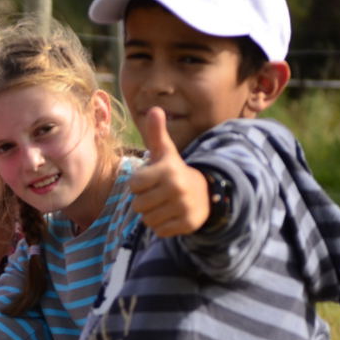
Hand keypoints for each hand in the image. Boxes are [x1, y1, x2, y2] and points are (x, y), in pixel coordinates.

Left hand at [130, 107, 209, 236]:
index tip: (151, 180)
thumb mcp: (165, 152)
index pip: (133, 185)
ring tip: (164, 204)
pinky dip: (161, 226)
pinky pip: (159, 231)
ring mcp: (183, 207)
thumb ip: (156, 133)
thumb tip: (154, 109)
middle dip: (144, 201)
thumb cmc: (174, 171)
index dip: (139, 184)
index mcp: (168, 170)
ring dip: (151, 214)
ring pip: (147, 219)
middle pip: (138, 205)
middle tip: (158, 194)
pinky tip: (171, 215)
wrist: (205, 193)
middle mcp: (176, 188)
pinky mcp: (187, 224)